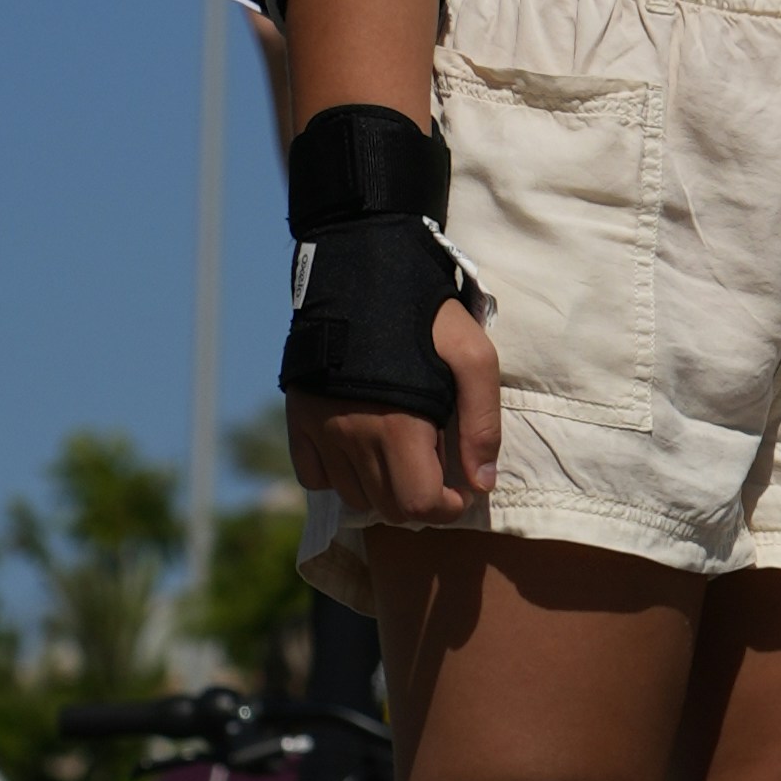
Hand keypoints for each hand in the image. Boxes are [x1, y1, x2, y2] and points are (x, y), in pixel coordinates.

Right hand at [288, 297, 499, 524]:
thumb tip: (482, 483)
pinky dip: (338, 476)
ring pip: (353, 496)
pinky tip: (361, 449)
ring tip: (402, 456)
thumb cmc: (426, 315)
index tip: (460, 490)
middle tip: (436, 471)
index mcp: (399, 427)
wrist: (361, 272)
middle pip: (388, 507)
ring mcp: (320, 430)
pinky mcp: (298, 419)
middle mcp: (353, 437)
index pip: (420, 506)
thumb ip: (482, 424)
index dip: (448, 508)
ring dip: (382, 489)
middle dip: (420, 501)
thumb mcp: (474, 358)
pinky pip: (313, 477)